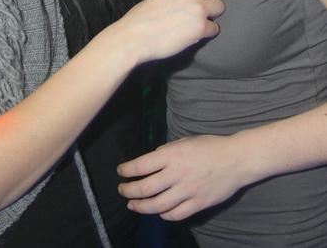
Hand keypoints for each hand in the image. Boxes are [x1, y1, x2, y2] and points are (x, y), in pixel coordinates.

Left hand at [117, 135, 242, 220]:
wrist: (236, 159)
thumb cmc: (209, 146)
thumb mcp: (184, 141)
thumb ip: (166, 151)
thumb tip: (151, 160)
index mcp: (172, 155)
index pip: (141, 165)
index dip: (126, 170)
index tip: (120, 172)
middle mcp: (177, 174)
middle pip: (145, 188)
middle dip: (128, 191)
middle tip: (122, 191)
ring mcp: (187, 191)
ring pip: (157, 205)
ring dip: (141, 207)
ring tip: (133, 205)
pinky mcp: (198, 203)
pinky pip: (176, 214)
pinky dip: (164, 215)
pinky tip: (159, 212)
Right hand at [118, 0, 223, 65]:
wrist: (135, 36)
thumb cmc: (143, 16)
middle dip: (209, 1)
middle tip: (197, 11)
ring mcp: (199, 9)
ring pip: (220, 8)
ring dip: (211, 15)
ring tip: (195, 22)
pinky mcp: (201, 28)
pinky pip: (215, 28)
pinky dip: (206, 32)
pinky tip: (192, 34)